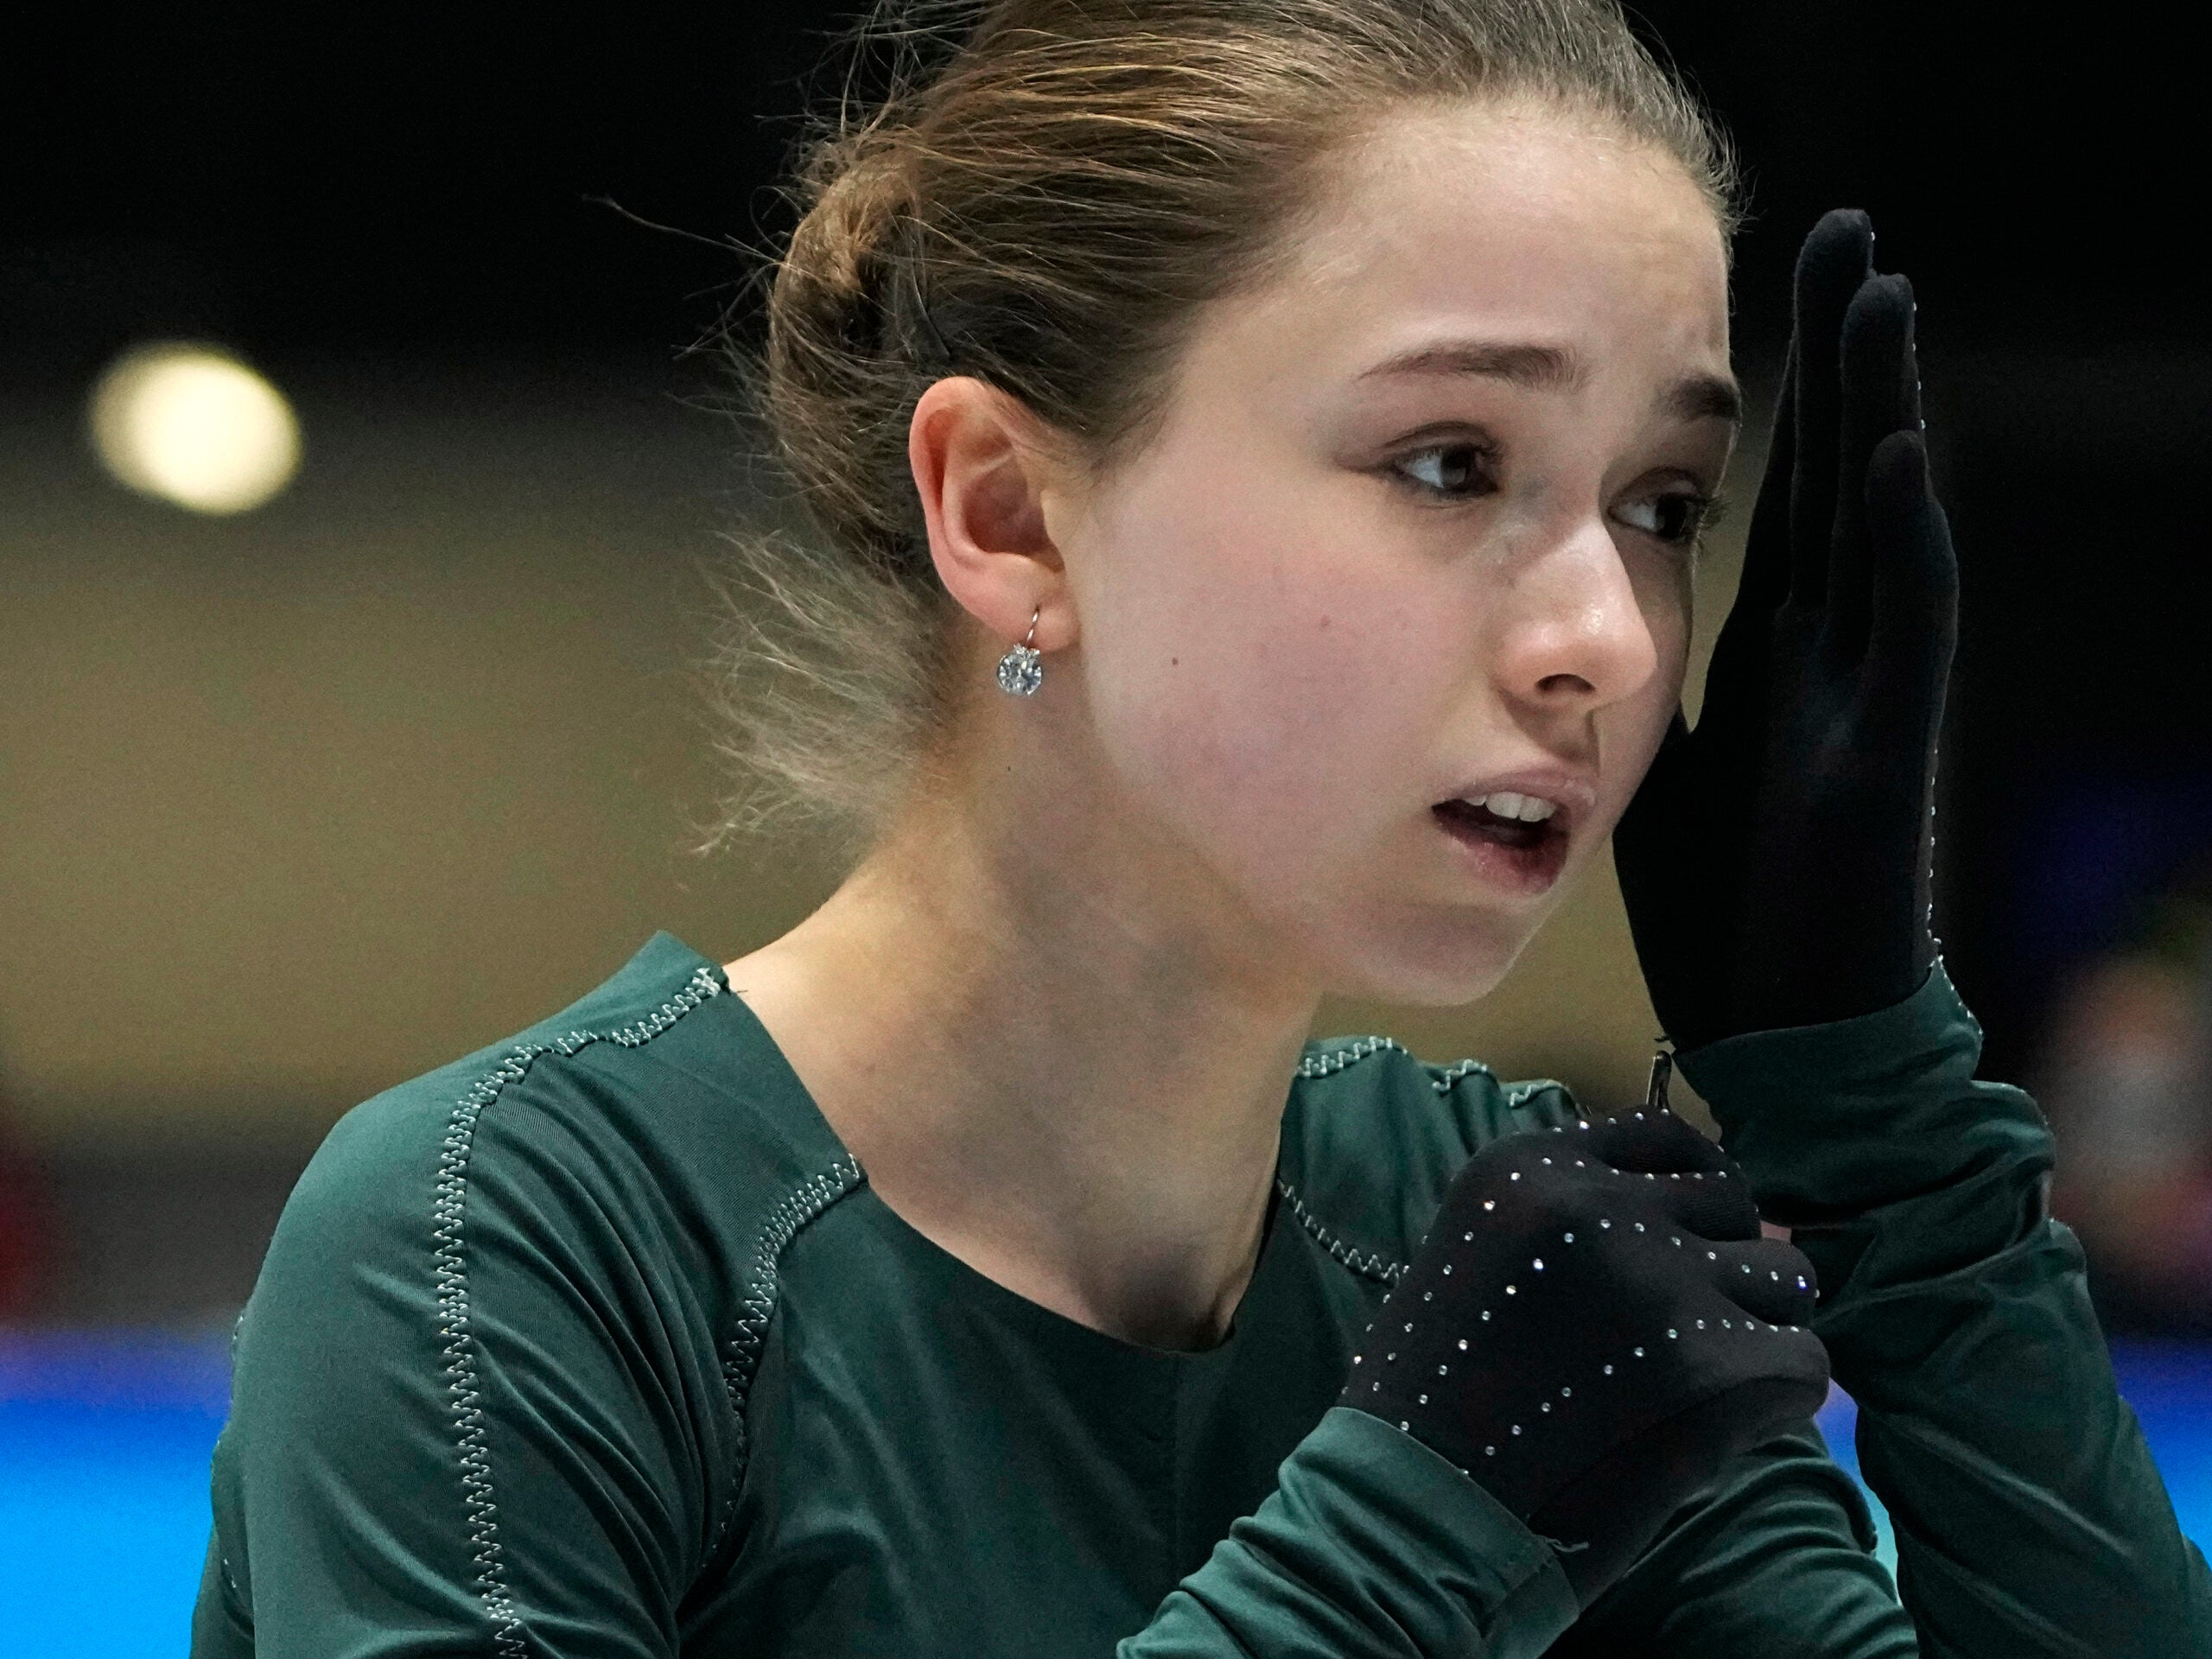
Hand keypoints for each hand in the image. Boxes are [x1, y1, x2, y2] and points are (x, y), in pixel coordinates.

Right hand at [1339, 1108, 1827, 1604]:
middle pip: (1733, 1200)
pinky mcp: (1707, 1364)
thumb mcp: (1477, 1255)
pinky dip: (1778, 1402)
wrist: (1413, 1507)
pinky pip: (1804, 1363)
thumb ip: (1568, 1221)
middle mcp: (1597, 1202)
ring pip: (1785, 1277)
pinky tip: (1721, 1432)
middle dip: (1722, 1262)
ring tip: (1701, 1381)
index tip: (1680, 1242)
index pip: (1664, 1137)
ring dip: (1758, 1327)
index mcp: (1528, 1167)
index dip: (1688, 1193)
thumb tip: (1706, 1202)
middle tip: (1682, 1332)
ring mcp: (1658, 1278)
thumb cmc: (1434, 1396)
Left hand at [1613, 209, 1958, 1051]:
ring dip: (1887, 407)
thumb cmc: (1722, 915)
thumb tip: (1572, 631)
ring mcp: (1863, 693)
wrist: (1776, 1033)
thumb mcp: (1653, 775)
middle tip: (1841, 236)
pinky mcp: (1884, 752)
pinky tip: (1894, 453)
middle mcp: (1825, 651)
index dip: (1778, 396)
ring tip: (1884, 292)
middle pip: (1836, 474)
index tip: (1763, 293)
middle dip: (1839, 359)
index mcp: (1768, 653)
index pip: (1778, 495)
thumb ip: (1632, 696)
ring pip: (1884, 520)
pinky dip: (1903, 540)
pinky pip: (1904, 628)